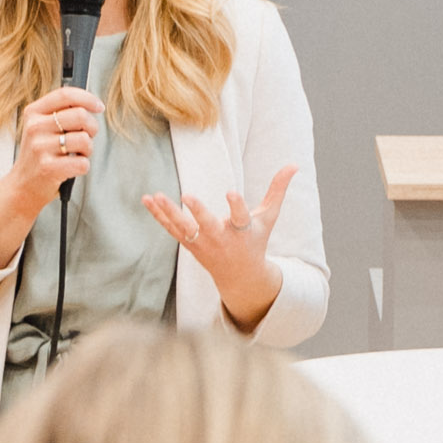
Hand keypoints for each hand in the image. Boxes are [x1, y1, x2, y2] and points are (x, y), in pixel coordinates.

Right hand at [0, 86, 102, 263]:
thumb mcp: (41, 128)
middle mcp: (35, 127)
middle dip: (91, 127)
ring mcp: (40, 148)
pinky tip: (72, 167)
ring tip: (76, 154)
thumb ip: (60, 113)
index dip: (87, 98)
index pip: (65, 94)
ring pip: (84, 139)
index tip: (98, 106)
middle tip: (86, 137)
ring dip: (87, 149)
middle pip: (80, 115)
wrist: (22, 187)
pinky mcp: (48, 168)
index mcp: (33, 113)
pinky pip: (83, 162)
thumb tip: (90, 104)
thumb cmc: (38, 156)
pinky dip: (83, 166)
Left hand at [143, 168, 296, 331]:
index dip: (236, 205)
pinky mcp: (190, 245)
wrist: (240, 277)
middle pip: (208, 225)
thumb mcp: (268, 218)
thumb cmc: (255, 241)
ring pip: (184, 229)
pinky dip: (159, 216)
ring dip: (170, 213)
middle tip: (187, 196)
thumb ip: (278, 191)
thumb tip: (294, 165)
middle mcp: (222, 239)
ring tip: (157, 195)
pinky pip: (172, 230)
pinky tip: (147, 199)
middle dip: (198, 213)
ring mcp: (203, 244)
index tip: (231, 192)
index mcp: (243, 231)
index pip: (240, 217)